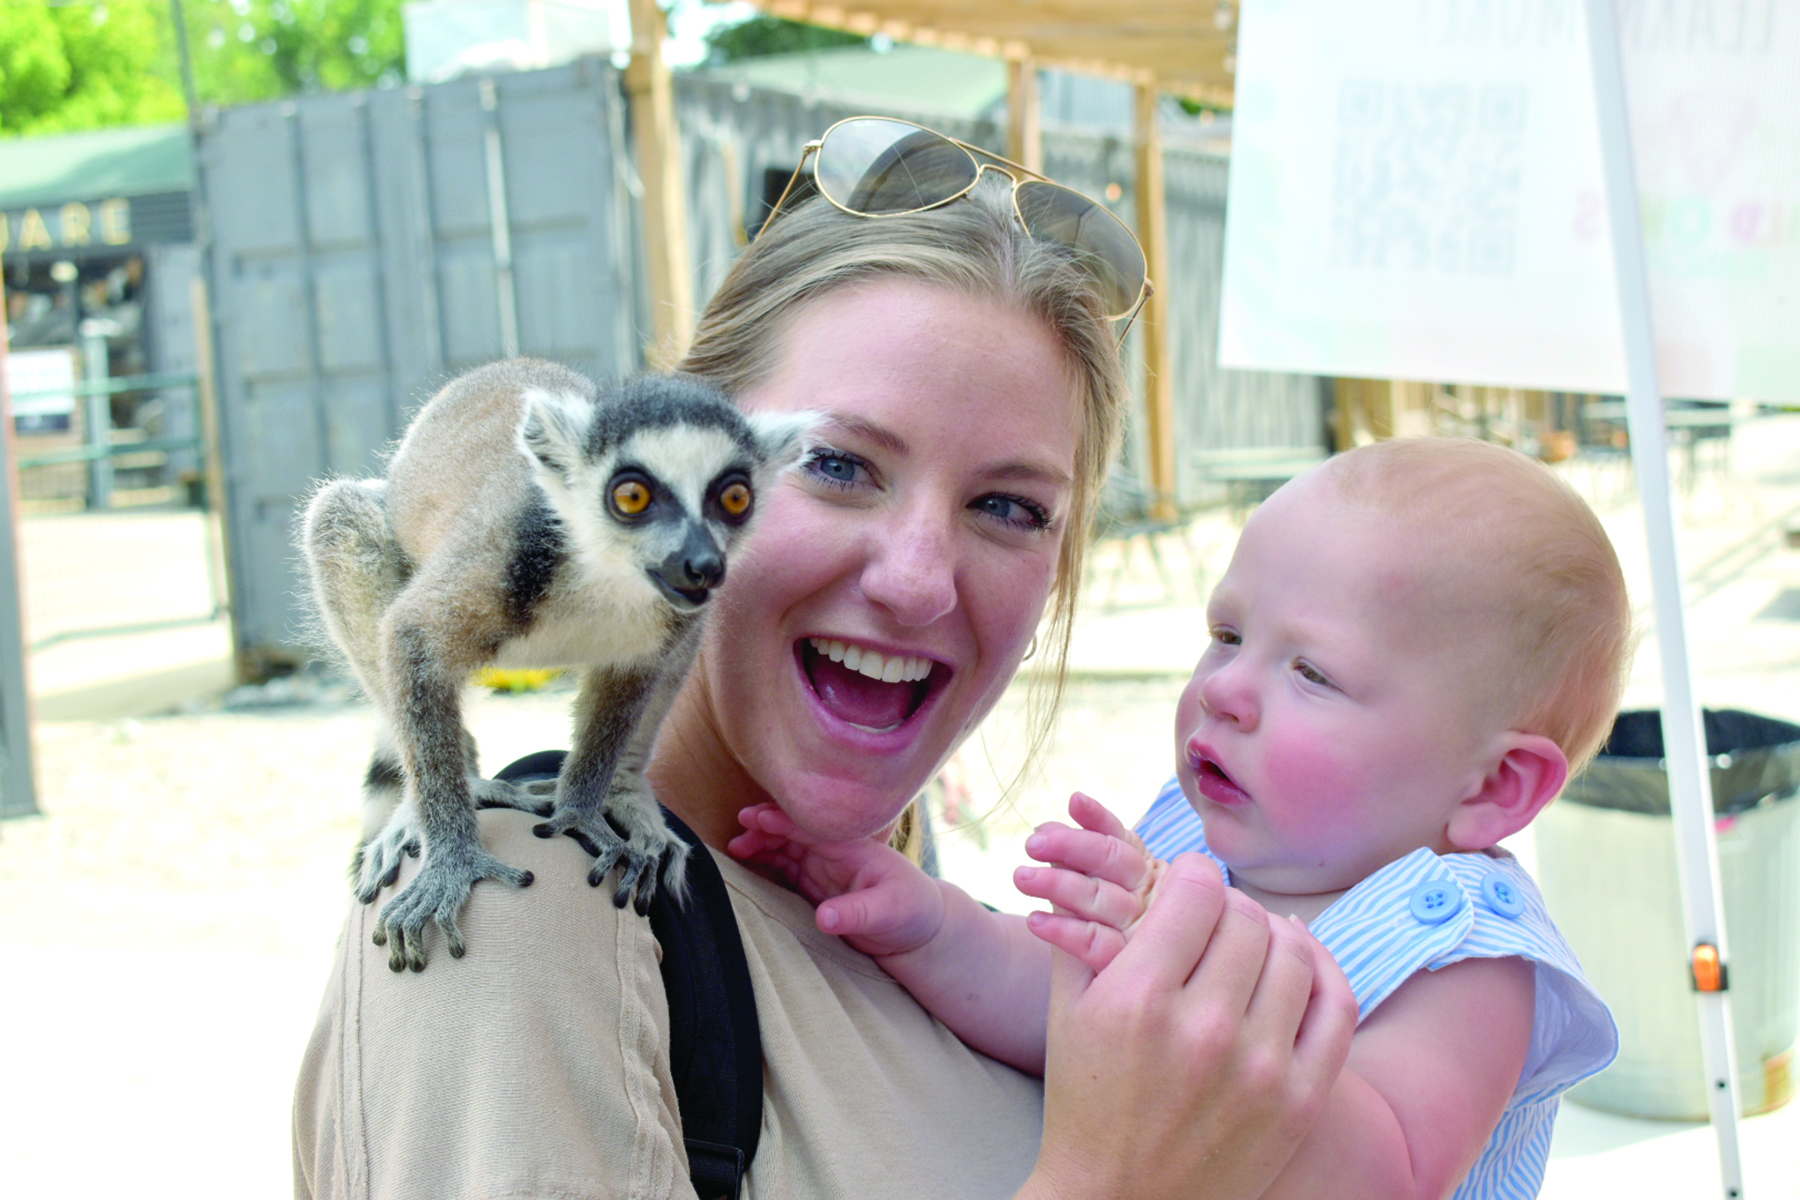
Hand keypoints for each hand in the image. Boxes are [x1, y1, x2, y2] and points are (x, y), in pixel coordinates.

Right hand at [729, 803, 945, 957]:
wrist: (920, 930)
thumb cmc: (912, 913)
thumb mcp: (890, 913)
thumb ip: (858, 913)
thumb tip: (824, 917)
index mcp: (853, 848)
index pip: (813, 828)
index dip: (783, 821)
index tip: (754, 818)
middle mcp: (836, 852)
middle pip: (794, 832)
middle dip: (764, 830)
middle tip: (737, 836)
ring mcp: (824, 867)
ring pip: (786, 847)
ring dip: (761, 844)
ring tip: (735, 848)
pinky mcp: (817, 885)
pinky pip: (786, 868)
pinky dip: (766, 862)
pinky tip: (748, 862)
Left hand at [1013, 791, 1166, 970]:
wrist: (1132, 1007)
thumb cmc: (1113, 945)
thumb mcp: (1099, 898)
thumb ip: (1080, 866)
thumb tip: (1042, 829)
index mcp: (1148, 876)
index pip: (1122, 840)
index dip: (1098, 819)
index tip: (1075, 802)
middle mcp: (1153, 899)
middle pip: (1117, 863)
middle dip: (1073, 846)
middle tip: (1033, 844)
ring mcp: (1147, 933)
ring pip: (1106, 900)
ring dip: (1059, 885)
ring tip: (1020, 877)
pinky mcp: (1134, 969)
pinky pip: (1099, 946)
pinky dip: (1066, 931)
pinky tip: (1035, 922)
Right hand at [1021, 853, 1356, 1199]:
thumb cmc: (1085, 1099)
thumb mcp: (1067, 1009)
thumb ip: (1088, 930)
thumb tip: (1125, 866)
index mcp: (1138, 998)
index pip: (1197, 890)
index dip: (1191, 873)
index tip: (1185, 882)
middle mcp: (1204, 1028)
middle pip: (1246, 917)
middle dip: (1226, 904)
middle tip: (1211, 914)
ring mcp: (1260, 1068)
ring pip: (1293, 952)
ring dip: (1271, 932)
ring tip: (1249, 938)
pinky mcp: (1300, 1101)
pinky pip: (1336, 1007)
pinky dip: (1323, 969)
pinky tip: (1298, 958)